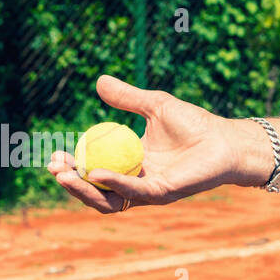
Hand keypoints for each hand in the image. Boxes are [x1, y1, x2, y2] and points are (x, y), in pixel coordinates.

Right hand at [48, 75, 252, 213]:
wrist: (226, 138)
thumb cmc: (195, 124)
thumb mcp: (155, 106)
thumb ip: (128, 98)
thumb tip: (100, 80)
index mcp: (130, 163)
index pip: (93, 169)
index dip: (72, 165)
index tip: (55, 153)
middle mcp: (135, 182)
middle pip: (94, 189)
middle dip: (70, 181)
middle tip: (53, 167)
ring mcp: (147, 191)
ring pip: (107, 199)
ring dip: (83, 189)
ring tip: (64, 174)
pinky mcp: (162, 193)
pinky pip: (133, 192)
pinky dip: (113, 183)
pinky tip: (96, 172)